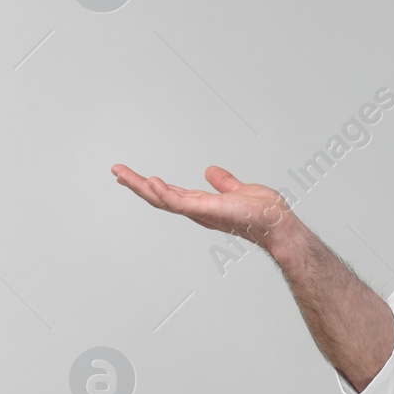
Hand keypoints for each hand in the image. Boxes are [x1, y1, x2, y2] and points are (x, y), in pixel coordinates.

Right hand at [112, 163, 297, 250]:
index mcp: (202, 204)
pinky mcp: (206, 211)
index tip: (131, 175)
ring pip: (162, 200)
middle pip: (158, 198)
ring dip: (140, 186)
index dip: (150, 185)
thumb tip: (210, 171)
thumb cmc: (264, 213)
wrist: (277, 223)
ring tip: (121, 173)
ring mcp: (199, 212)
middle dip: (135, 185)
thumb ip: (224, 182)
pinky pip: (179, 202)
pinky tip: (151, 181)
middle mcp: (196, 210)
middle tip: (116, 170)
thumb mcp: (239, 189)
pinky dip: (164, 192)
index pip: (169, 194)